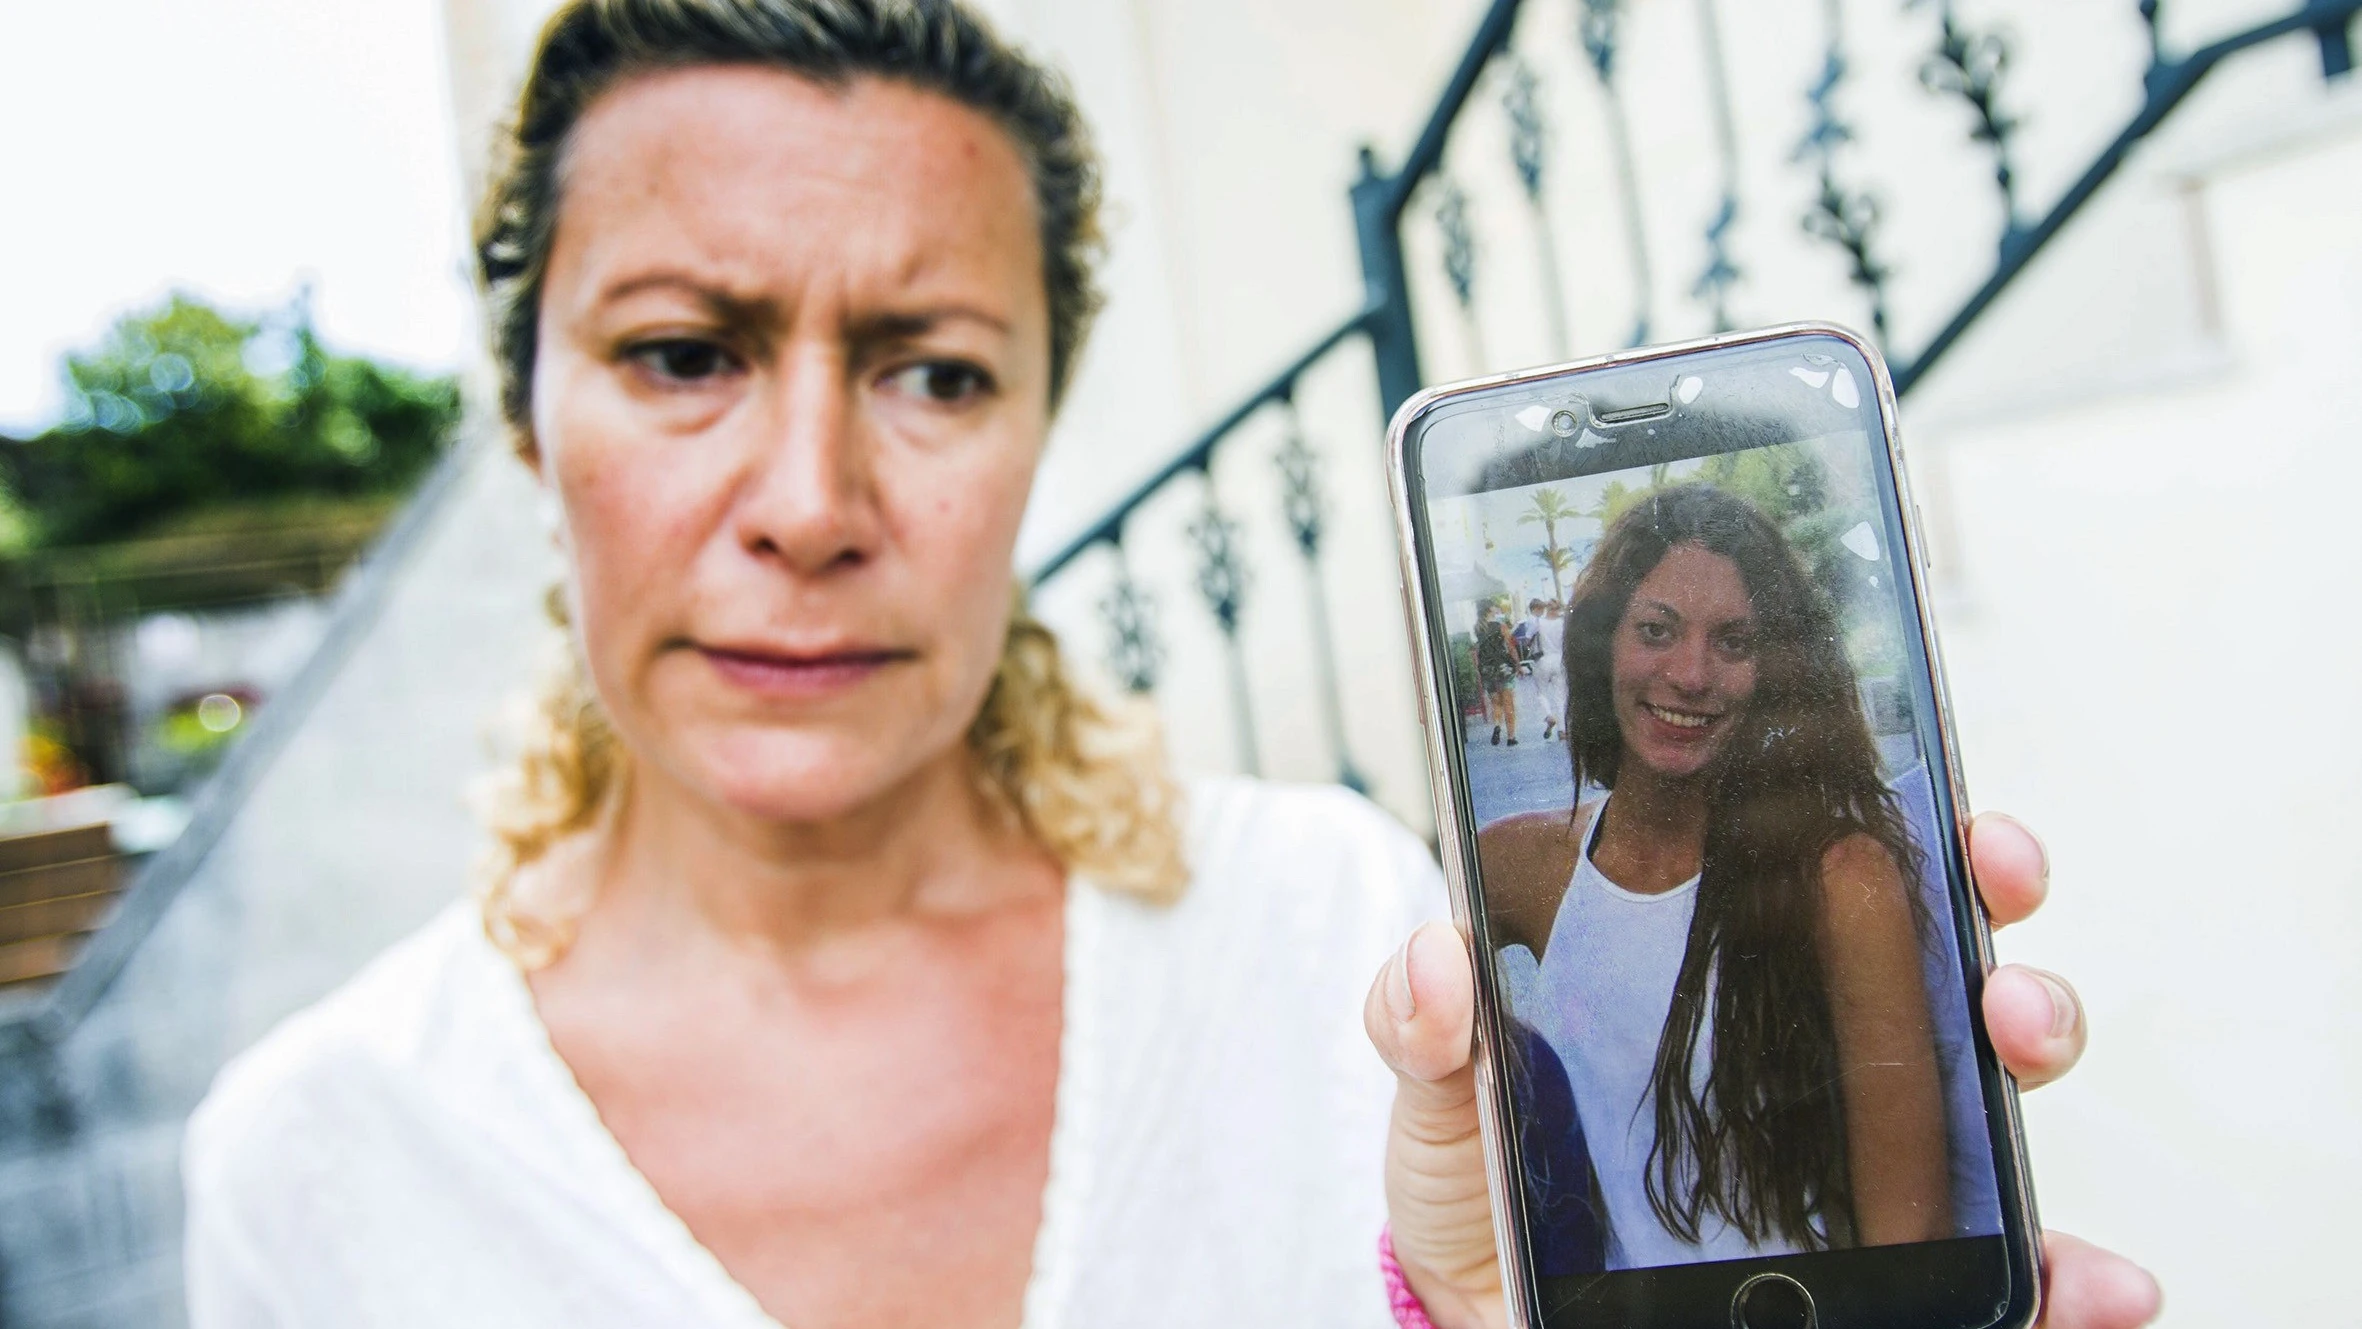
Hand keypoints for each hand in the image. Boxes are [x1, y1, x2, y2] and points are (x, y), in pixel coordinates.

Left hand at [1364, 811, 2161, 1328]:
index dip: (1912, 850)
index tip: (1950, 826)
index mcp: (1725, 993)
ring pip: (1991, 1103)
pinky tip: (2086, 1275)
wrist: (1502, 1323)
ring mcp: (1863, 1170)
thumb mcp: (1441, 1100)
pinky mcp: (1893, 1274)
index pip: (1837, 895)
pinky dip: (2065, 1271)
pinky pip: (2005, 1272)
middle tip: (1990, 942)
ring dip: (2036, 1051)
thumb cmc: (1489, 1201)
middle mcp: (1818, 1069)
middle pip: (1945, 980)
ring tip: (2024, 1040)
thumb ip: (1422, 1025)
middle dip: (1995, 933)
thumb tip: (1437, 959)